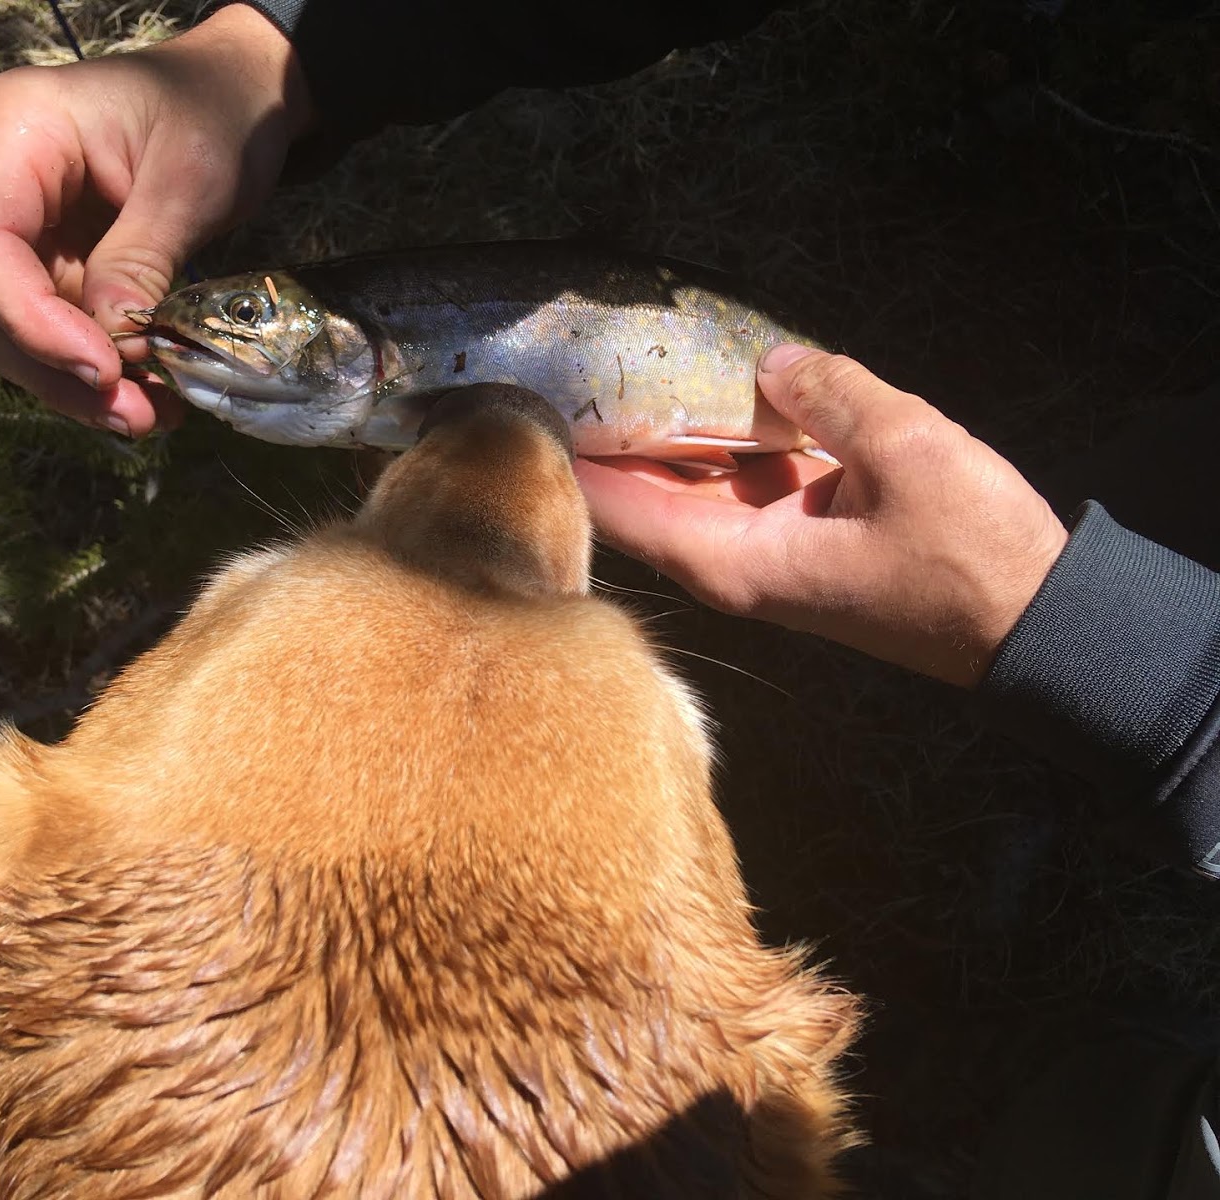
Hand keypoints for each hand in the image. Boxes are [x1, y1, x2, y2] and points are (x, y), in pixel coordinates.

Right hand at [0, 5, 312, 435]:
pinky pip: (57, 333)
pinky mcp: (55, 265)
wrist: (240, 96)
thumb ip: (142, 259)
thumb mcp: (191, 180)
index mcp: (17, 131)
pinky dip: (98, 374)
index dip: (28, 319)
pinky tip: (151, 400)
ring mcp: (25, 228)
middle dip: (54, 369)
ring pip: (14, 330)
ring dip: (74, 387)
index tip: (101, 368)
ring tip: (149, 417)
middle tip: (132, 416)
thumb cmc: (218, 112)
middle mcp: (2, 181)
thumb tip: (111, 346)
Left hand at [573, 347, 1069, 686]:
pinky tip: (706, 380)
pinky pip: (738, 476)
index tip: (529, 400)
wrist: (1033, 622)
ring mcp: (763, 547)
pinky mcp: (797, 532)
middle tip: (565, 359)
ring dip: (662, 426)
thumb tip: (773, 359)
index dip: (571, 454)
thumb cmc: (970, 557)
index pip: (619, 507)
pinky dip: (721, 434)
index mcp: (732, 559)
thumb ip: (832, 396)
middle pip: (641, 491)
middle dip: (606, 430)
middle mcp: (731, 560)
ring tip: (616, 357)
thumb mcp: (908, 452)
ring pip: (690, 478)